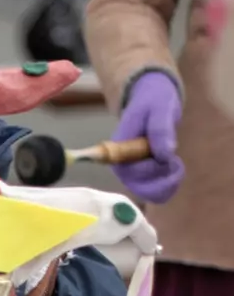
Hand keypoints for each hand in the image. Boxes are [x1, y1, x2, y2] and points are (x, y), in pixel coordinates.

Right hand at [112, 71, 183, 202]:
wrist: (154, 102)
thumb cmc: (154, 101)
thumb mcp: (159, 108)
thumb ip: (160, 129)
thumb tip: (165, 154)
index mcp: (118, 149)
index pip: (131, 172)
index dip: (152, 169)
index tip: (169, 155)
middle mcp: (122, 166)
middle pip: (140, 188)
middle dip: (163, 177)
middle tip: (176, 160)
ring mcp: (133, 174)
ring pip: (150, 193)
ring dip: (169, 183)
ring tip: (176, 164)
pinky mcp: (143, 177)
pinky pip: (156, 193)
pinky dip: (170, 186)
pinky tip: (175, 170)